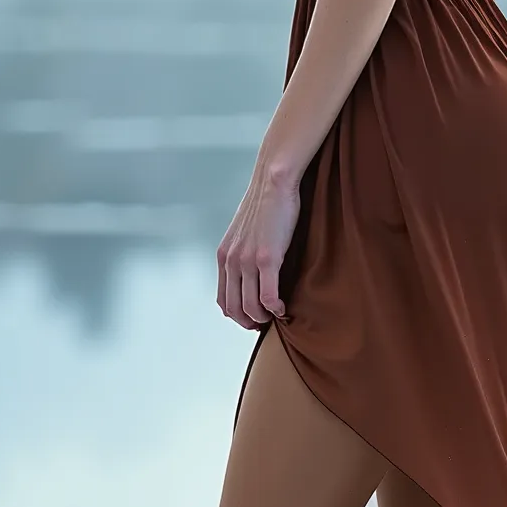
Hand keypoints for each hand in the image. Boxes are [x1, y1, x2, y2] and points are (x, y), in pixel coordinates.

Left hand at [216, 163, 300, 329]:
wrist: (273, 182)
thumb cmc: (265, 204)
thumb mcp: (244, 232)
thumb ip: (242, 252)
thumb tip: (252, 269)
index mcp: (224, 256)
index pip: (223, 299)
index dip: (237, 315)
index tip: (253, 317)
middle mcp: (231, 261)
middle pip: (233, 308)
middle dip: (249, 322)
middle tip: (265, 324)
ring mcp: (247, 261)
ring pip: (250, 307)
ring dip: (263, 318)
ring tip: (276, 316)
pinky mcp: (267, 258)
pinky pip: (268, 296)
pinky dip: (275, 308)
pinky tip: (283, 307)